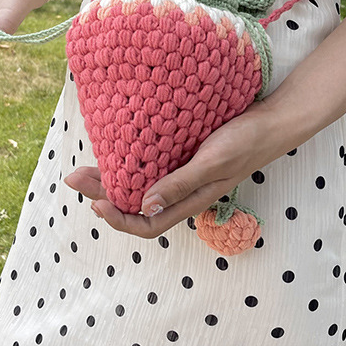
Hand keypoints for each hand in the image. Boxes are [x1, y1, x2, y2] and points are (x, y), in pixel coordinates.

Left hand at [64, 100, 287, 237]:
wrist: (271, 122)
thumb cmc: (245, 142)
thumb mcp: (212, 164)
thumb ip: (180, 185)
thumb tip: (144, 206)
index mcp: (189, 201)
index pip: (146, 223)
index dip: (118, 219)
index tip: (96, 201)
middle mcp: (181, 192)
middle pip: (135, 205)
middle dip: (103, 195)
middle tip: (74, 177)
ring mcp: (181, 175)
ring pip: (138, 185)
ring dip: (110, 179)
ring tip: (84, 168)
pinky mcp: (182, 156)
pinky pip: (149, 166)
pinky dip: (129, 163)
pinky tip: (116, 150)